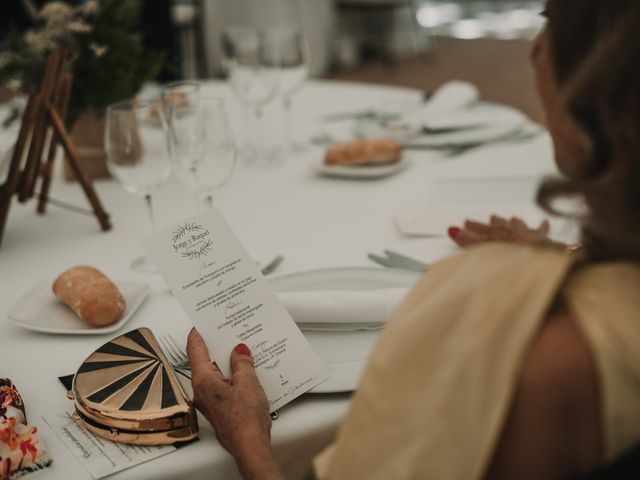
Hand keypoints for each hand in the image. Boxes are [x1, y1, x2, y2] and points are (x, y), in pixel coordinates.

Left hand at [187, 328, 279, 479]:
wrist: (249, 446)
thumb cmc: (244, 420)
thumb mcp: (247, 382)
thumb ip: (242, 363)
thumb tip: (239, 351)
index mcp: (203, 379)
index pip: (195, 349)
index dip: (198, 333)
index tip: (201, 323)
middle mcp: (201, 391)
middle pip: (205, 361)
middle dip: (217, 347)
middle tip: (227, 333)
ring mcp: (209, 402)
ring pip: (215, 374)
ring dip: (226, 364)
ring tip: (241, 354)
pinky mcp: (219, 410)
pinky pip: (222, 386)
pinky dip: (231, 378)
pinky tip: (245, 376)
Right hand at [448, 215, 556, 247]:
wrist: (545, 258)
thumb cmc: (515, 256)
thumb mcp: (487, 249)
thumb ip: (469, 241)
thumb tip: (451, 230)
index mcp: (500, 234)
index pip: (484, 230)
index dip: (474, 227)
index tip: (465, 223)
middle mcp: (514, 232)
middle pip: (502, 226)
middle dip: (496, 222)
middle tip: (492, 217)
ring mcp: (531, 236)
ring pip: (520, 226)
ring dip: (515, 222)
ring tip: (513, 217)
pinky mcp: (546, 241)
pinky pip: (543, 231)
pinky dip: (542, 227)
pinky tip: (545, 222)